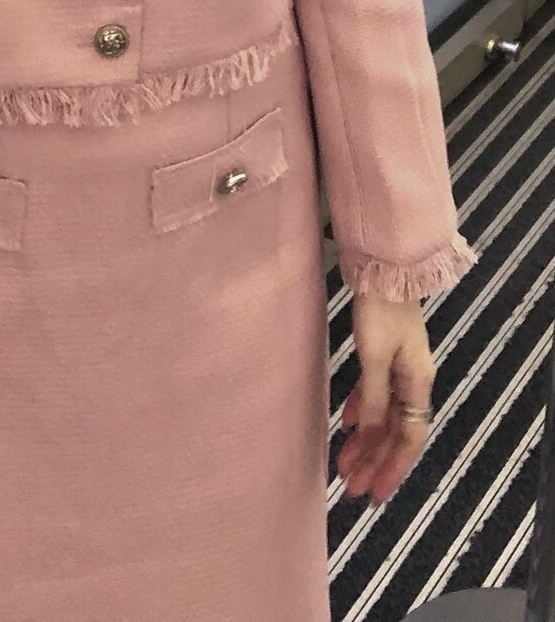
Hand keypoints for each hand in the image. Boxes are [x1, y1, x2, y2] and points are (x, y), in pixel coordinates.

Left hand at [337, 293, 435, 505]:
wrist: (384, 269)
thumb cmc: (380, 311)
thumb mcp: (374, 356)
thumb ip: (372, 397)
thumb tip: (370, 436)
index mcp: (417, 383)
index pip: (410, 437)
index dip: (392, 467)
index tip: (373, 492)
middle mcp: (412, 380)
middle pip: (396, 432)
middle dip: (375, 462)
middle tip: (351, 488)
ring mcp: (399, 368)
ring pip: (384, 416)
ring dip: (366, 441)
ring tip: (344, 465)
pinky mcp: (384, 355)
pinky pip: (375, 395)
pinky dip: (361, 411)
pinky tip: (346, 423)